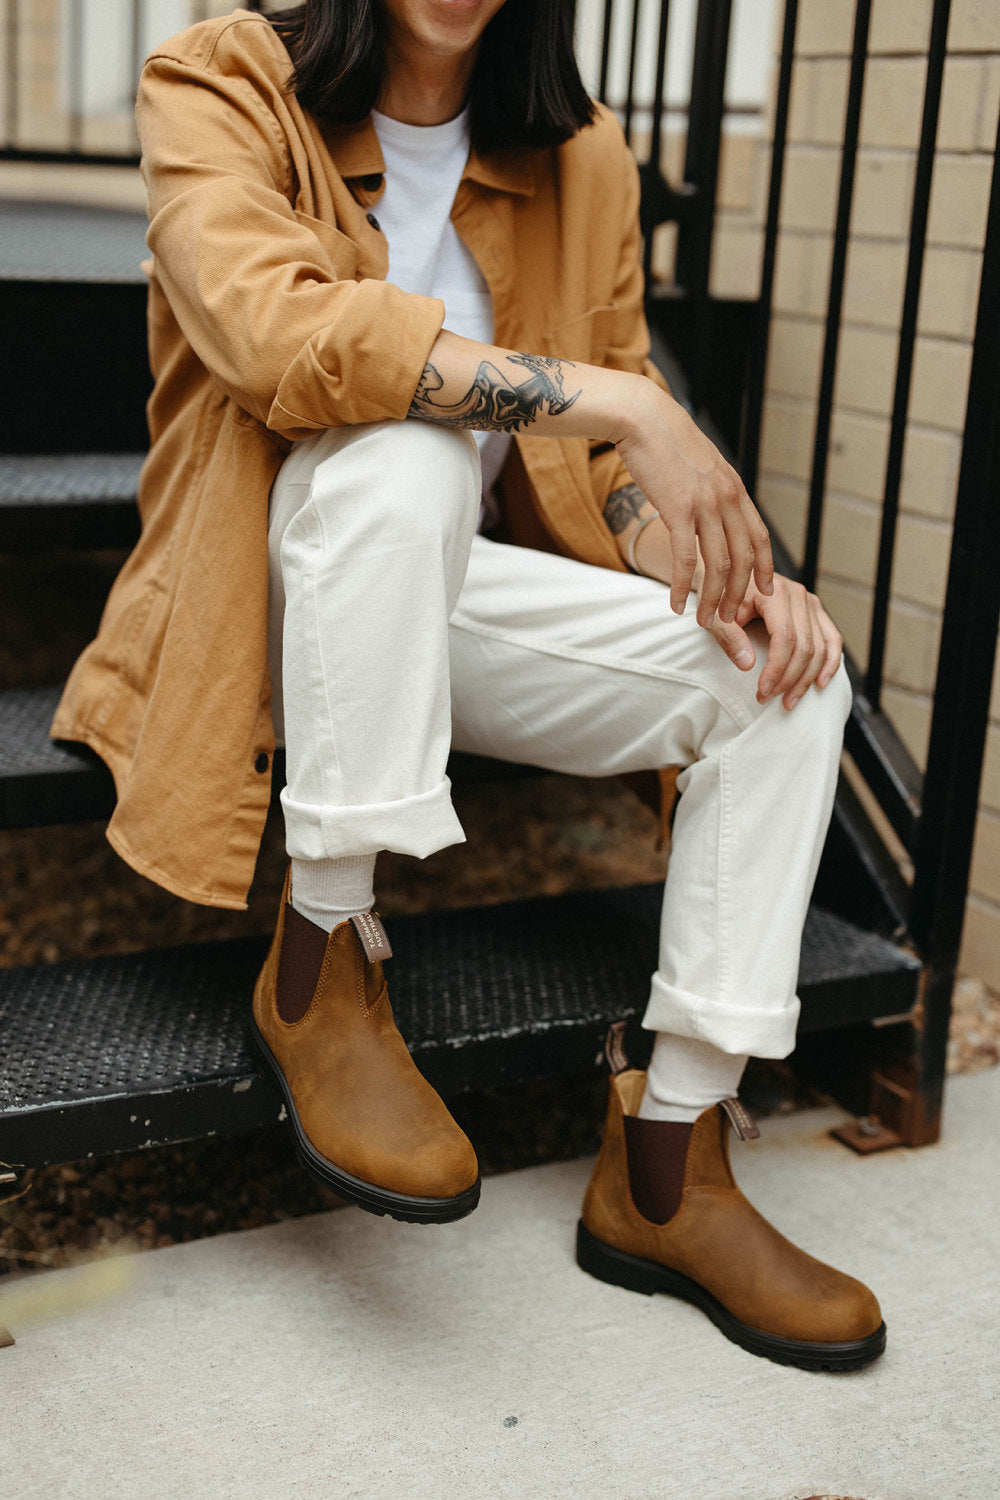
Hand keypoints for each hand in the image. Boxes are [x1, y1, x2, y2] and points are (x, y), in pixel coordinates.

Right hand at [614, 382, 772, 625]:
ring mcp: (705, 504)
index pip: (760, 538)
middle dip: (739, 595)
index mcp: (734, 488)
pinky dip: (681, 587)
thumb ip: (712, 490)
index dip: (765, 569)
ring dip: (713, 599)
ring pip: (718, 566)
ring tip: (706, 621)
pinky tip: (675, 605)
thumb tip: (712, 510)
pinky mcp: (678, 509)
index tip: (766, 591)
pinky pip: (685, 559)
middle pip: (743, 559)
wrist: (642, 417)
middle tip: (731, 619)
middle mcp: (727, 498)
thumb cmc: (665, 441)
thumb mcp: (701, 466)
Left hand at [706, 573, 842, 709]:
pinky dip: (830, 662)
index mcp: (775, 594)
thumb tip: (748, 665)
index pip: (785, 639)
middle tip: (768, 699)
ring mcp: (810, 602)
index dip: (776, 669)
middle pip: (805, 647)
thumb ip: (729, 637)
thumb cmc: (718, 594)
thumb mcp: (715, 615)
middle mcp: (799, 595)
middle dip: (788, 679)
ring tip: (788, 701)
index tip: (761, 691)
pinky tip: (820, 682)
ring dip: (807, 678)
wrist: (726, 570)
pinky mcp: (815, 610)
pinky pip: (832, 638)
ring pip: (820, 647)